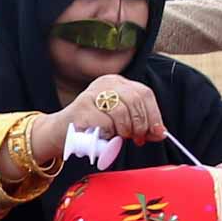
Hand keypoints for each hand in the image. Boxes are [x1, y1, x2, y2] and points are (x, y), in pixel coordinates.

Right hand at [33, 74, 165, 159]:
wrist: (60, 132)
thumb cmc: (92, 127)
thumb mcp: (120, 122)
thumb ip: (140, 124)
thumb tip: (160, 133)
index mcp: (117, 82)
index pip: (144, 93)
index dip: (154, 114)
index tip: (157, 132)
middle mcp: (105, 83)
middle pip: (135, 100)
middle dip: (141, 124)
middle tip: (137, 138)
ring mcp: (92, 93)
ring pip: (121, 112)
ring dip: (125, 130)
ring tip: (119, 138)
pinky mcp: (82, 107)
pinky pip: (105, 123)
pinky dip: (108, 134)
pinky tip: (102, 136)